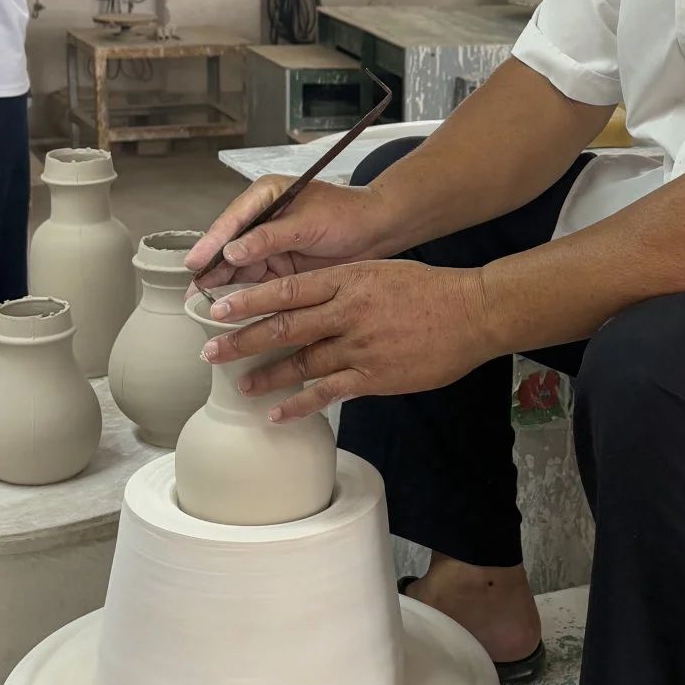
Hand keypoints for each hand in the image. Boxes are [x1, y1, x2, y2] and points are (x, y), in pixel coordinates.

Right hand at [186, 177, 386, 289]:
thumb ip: (269, 237)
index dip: (211, 243)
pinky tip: (232, 310)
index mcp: (265, 196)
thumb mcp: (307, 223)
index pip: (231, 220)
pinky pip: (256, 283)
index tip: (195, 261)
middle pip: (228, 246)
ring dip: (223, 286)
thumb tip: (232, 251)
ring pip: (238, 268)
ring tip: (204, 305)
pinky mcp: (280, 268)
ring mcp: (270, 246)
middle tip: (193, 292)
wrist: (377, 231)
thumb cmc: (347, 214)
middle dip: (211, 269)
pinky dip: (244, 296)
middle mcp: (262, 220)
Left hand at [201, 261, 494, 417]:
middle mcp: (346, 312)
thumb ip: (344, 286)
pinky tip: (279, 412)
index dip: (248, 301)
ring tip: (241, 386)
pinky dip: (300, 404)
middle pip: (283, 327)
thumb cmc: (430, 289)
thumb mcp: (380, 272)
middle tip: (212, 351)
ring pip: (301, 362)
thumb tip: (314, 301)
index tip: (218, 308)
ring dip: (267, 375)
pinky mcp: (374, 375)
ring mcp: (359, 346)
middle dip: (243, 340)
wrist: (473, 312)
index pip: (286, 290)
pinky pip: (327, 392)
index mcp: (347, 280)